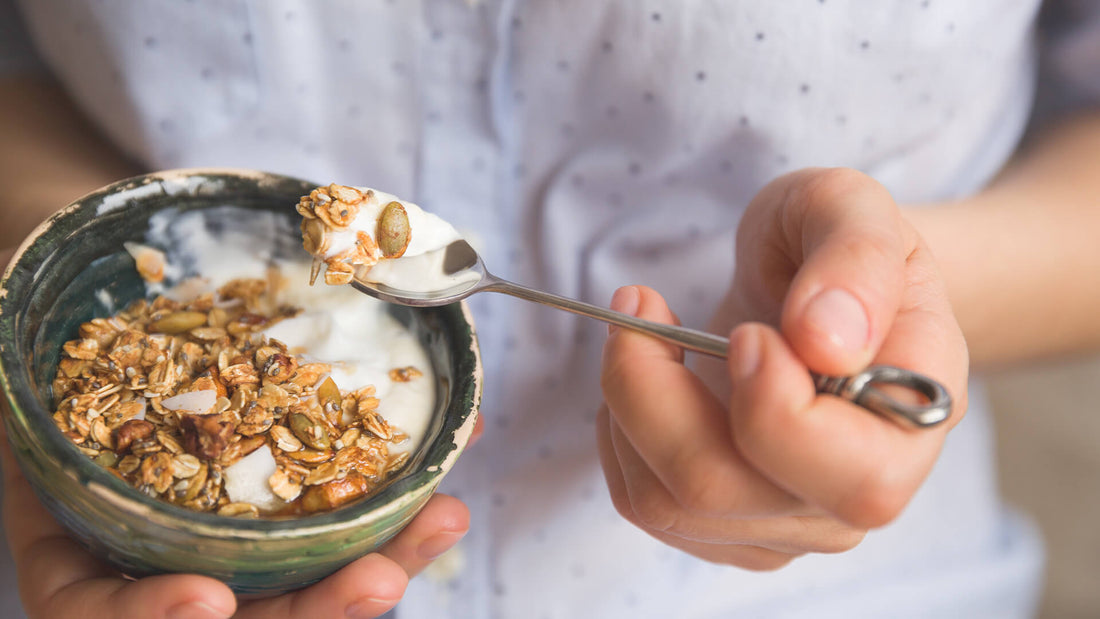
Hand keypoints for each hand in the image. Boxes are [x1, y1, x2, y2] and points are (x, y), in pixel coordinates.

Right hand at [0, 245, 473, 618]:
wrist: (104, 293)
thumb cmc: (47, 323)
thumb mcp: (27, 345)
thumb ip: (36, 366)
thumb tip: (23, 294)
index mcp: (77, 535)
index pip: (98, 609)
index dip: (147, 617)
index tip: (206, 602)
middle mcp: (159, 545)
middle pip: (235, 610)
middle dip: (312, 609)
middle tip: (376, 582)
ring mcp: (231, 522)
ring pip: (306, 571)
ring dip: (383, 555)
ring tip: (445, 520)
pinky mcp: (293, 486)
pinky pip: (350, 510)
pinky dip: (402, 498)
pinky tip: (452, 465)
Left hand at [597, 168, 966, 568]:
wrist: (814, 281)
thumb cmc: (835, 243)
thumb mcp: (852, 207)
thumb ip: (856, 259)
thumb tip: (828, 342)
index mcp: (913, 420)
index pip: (856, 477)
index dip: (776, 409)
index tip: (743, 331)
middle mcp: (856, 492)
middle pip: (725, 491)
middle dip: (652, 393)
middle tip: (641, 305)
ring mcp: (788, 519)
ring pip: (667, 503)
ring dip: (625, 404)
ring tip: (640, 328)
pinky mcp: (727, 524)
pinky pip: (642, 502)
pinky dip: (618, 432)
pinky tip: (647, 378)